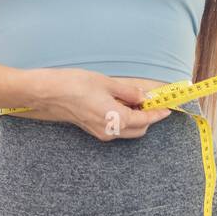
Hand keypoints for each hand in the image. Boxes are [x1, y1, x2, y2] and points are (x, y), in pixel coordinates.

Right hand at [17, 68, 172, 140]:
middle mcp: (110, 131)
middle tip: (151, 99)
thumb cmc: (75, 85)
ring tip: (134, 98)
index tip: (168, 107)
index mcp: (117, 119)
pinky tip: (119, 102)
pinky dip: (123, 118)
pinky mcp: (92, 129)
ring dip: (135, 118)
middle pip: (139, 129)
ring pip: (127, 130)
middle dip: (148, 117)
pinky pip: (115, 127)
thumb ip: (129, 91)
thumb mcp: (107, 83)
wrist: (48, 93)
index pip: (145, 119)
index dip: (158, 113)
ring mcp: (100, 132)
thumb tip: (144, 96)